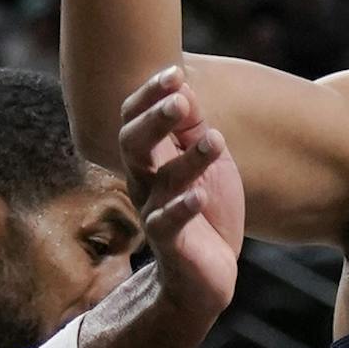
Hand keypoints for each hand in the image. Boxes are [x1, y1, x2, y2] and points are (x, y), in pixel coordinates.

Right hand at [117, 66, 244, 321]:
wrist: (203, 276)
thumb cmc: (203, 211)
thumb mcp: (204, 163)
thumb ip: (193, 129)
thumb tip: (184, 89)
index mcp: (150, 157)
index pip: (136, 118)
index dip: (151, 94)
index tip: (175, 71)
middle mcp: (144, 181)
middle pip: (133, 143)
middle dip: (154, 118)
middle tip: (179, 98)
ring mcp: (154, 211)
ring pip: (161, 179)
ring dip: (188, 158)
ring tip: (215, 140)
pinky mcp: (171, 243)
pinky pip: (169, 223)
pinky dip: (183, 208)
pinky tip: (198, 196)